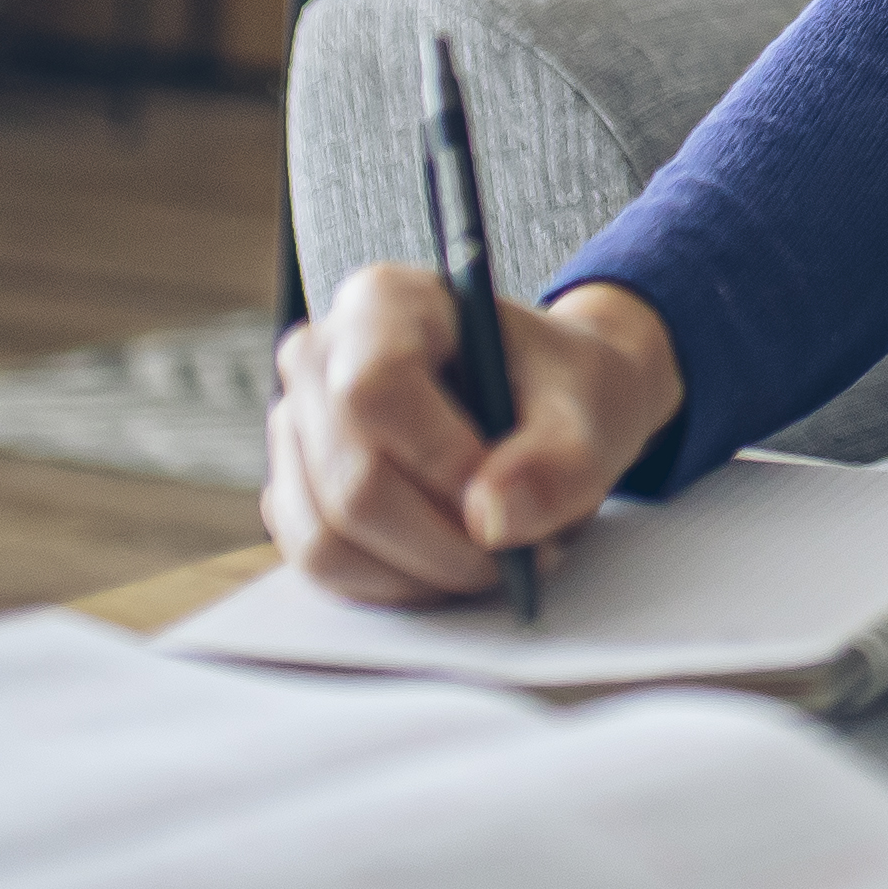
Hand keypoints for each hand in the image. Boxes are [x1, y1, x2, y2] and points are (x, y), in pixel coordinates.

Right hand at [263, 269, 685, 604]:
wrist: (552, 403)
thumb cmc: (565, 389)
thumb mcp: (592, 409)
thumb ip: (558, 463)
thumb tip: (490, 517)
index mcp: (385, 303)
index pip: (374, 392)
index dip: (437, 461)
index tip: (499, 499)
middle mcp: (319, 358)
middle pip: (350, 482)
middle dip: (441, 542)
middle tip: (516, 557)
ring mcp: (295, 430)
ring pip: (327, 539)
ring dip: (419, 574)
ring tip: (491, 561)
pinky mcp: (295, 492)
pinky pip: (322, 566)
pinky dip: (391, 585)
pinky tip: (449, 565)